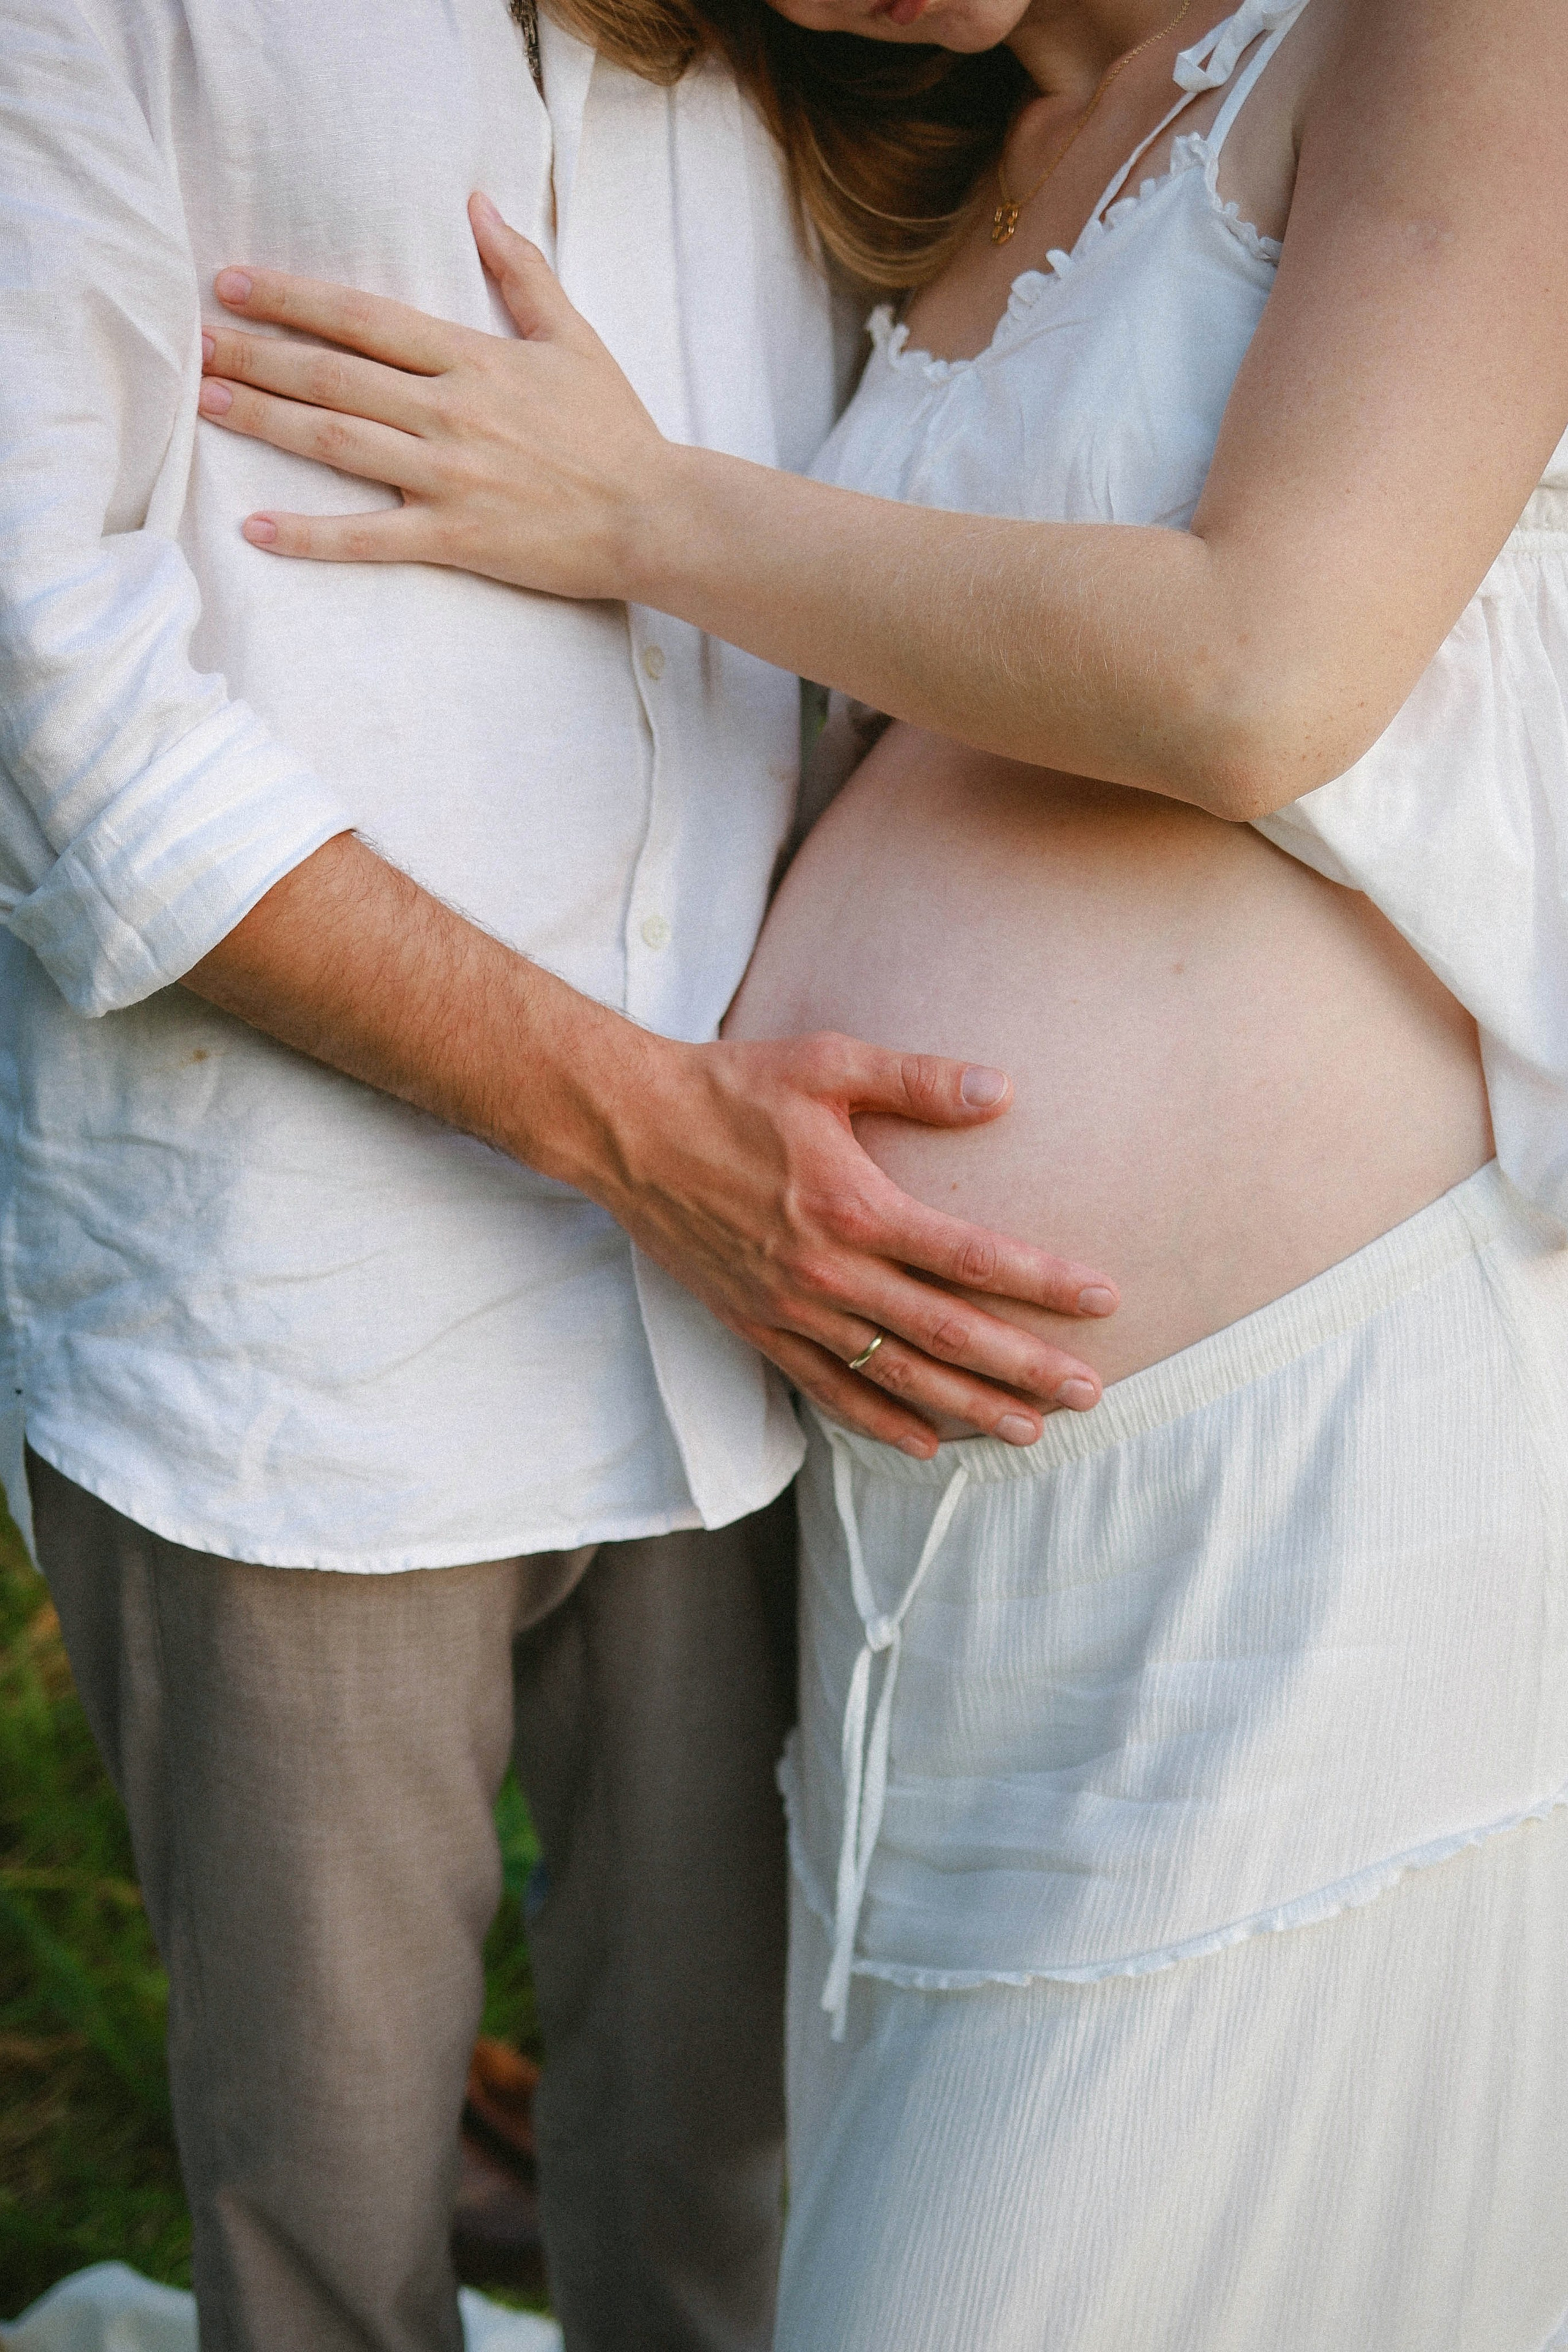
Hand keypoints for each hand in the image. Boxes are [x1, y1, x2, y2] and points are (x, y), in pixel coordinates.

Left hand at [197, 194, 661, 597]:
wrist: (655, 515)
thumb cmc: (615, 430)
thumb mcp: (572, 336)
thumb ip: (520, 271)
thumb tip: (478, 206)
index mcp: (472, 359)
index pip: (363, 319)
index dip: (294, 300)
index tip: (236, 284)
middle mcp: (449, 412)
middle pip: (333, 376)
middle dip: (258, 355)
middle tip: (196, 342)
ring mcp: (448, 476)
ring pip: (337, 443)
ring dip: (266, 422)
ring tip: (207, 404)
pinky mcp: (454, 537)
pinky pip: (368, 537)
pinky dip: (310, 537)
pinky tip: (256, 530)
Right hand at [590, 1025, 1118, 1455]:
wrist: (627, 1129)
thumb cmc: (731, 1087)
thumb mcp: (827, 1063)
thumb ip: (917, 1080)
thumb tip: (1002, 1089)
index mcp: (854, 1205)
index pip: (971, 1257)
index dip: (1043, 1282)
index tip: (1104, 1300)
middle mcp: (827, 1270)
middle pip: (946, 1334)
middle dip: (1024, 1368)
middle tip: (1089, 1394)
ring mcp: (790, 1308)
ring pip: (894, 1375)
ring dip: (967, 1407)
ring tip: (1030, 1431)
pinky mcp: (756, 1326)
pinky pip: (827, 1391)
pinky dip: (879, 1423)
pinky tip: (925, 1444)